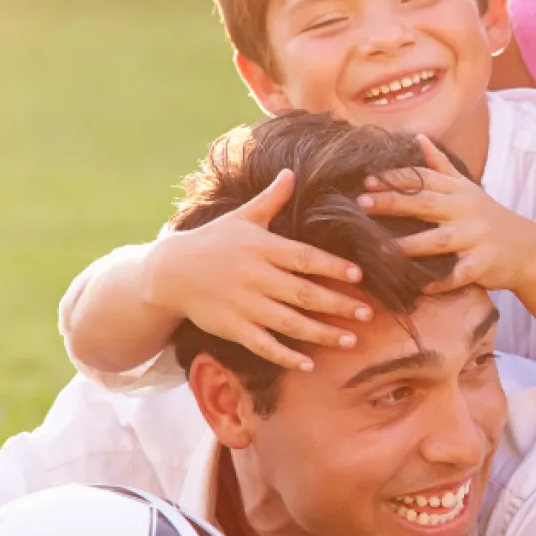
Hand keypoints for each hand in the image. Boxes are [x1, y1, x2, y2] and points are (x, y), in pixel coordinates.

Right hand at [146, 169, 369, 370]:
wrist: (168, 271)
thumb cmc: (212, 240)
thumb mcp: (241, 217)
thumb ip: (270, 199)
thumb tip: (291, 171)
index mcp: (261, 248)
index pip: (304, 257)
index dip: (332, 266)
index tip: (359, 275)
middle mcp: (255, 277)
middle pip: (302, 293)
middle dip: (337, 304)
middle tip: (368, 313)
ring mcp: (243, 304)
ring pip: (288, 322)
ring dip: (320, 333)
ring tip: (350, 341)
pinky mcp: (231, 327)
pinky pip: (262, 344)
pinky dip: (285, 356)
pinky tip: (309, 364)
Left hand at [357, 135, 535, 292]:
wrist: (527, 248)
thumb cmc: (489, 217)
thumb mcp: (467, 188)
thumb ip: (441, 166)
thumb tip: (418, 137)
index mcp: (459, 191)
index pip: (424, 180)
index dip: (395, 179)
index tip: (366, 180)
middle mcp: (466, 210)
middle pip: (426, 204)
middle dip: (393, 202)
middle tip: (361, 203)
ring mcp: (476, 237)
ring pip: (439, 240)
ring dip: (410, 245)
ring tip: (380, 249)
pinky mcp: (483, 264)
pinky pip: (459, 274)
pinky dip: (441, 281)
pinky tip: (420, 286)